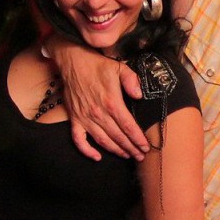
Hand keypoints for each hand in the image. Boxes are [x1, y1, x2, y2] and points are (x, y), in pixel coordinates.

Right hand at [45, 36, 146, 160]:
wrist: (74, 62)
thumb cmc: (98, 65)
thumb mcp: (120, 68)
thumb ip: (132, 81)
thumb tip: (139, 95)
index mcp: (112, 103)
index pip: (128, 127)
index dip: (138, 139)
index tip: (146, 147)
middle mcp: (98, 114)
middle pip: (118, 137)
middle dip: (131, 148)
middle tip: (140, 156)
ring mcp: (85, 118)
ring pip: (102, 141)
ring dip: (115, 151)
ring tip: (126, 156)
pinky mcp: (75, 119)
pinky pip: (79, 140)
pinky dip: (87, 151)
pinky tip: (97, 157)